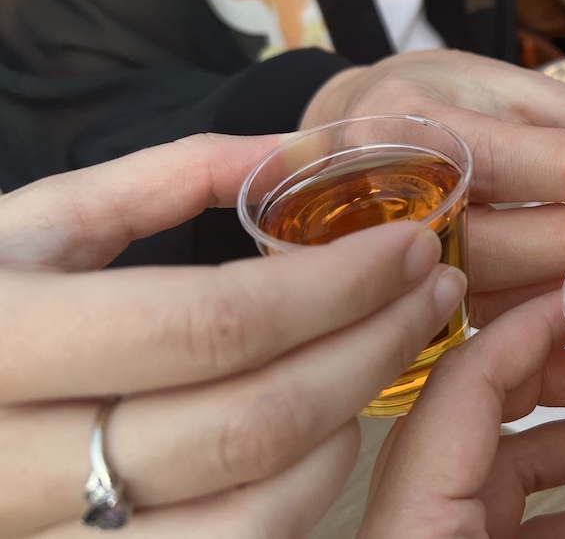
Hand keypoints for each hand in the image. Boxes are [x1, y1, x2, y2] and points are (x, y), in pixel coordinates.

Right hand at [0, 134, 467, 537]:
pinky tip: (327, 433)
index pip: (210, 323)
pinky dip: (299, 498)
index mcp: (3, 340)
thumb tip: (300, 152)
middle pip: (247, 425)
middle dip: (369, 349)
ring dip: (345, 426)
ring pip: (246, 510)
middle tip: (433, 291)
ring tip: (386, 352)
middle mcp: (10, 463)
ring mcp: (46, 537)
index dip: (335, 286)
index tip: (411, 247)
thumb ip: (168, 178)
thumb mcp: (38, 221)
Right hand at [302, 49, 564, 322]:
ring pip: (487, 292)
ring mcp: (380, 261)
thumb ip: (564, 113)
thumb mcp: (489, 80)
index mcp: (402, 122)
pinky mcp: (397, 299)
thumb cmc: (424, 98)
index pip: (500, 157)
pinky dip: (539, 313)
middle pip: (492, 240)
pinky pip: (477, 319)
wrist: (342, 134)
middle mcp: (380, 196)